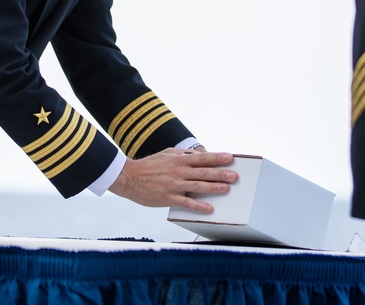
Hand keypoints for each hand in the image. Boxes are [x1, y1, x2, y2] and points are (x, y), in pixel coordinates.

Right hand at [108, 148, 236, 211]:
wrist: (129, 177)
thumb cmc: (149, 166)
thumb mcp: (167, 155)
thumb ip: (183, 156)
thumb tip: (198, 155)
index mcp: (179, 160)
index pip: (202, 158)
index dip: (217, 157)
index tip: (230, 158)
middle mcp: (178, 171)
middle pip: (203, 172)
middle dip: (221, 173)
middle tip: (234, 176)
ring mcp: (174, 185)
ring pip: (198, 186)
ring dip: (213, 188)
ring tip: (226, 189)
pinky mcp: (168, 198)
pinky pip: (186, 203)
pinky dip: (198, 206)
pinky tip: (209, 209)